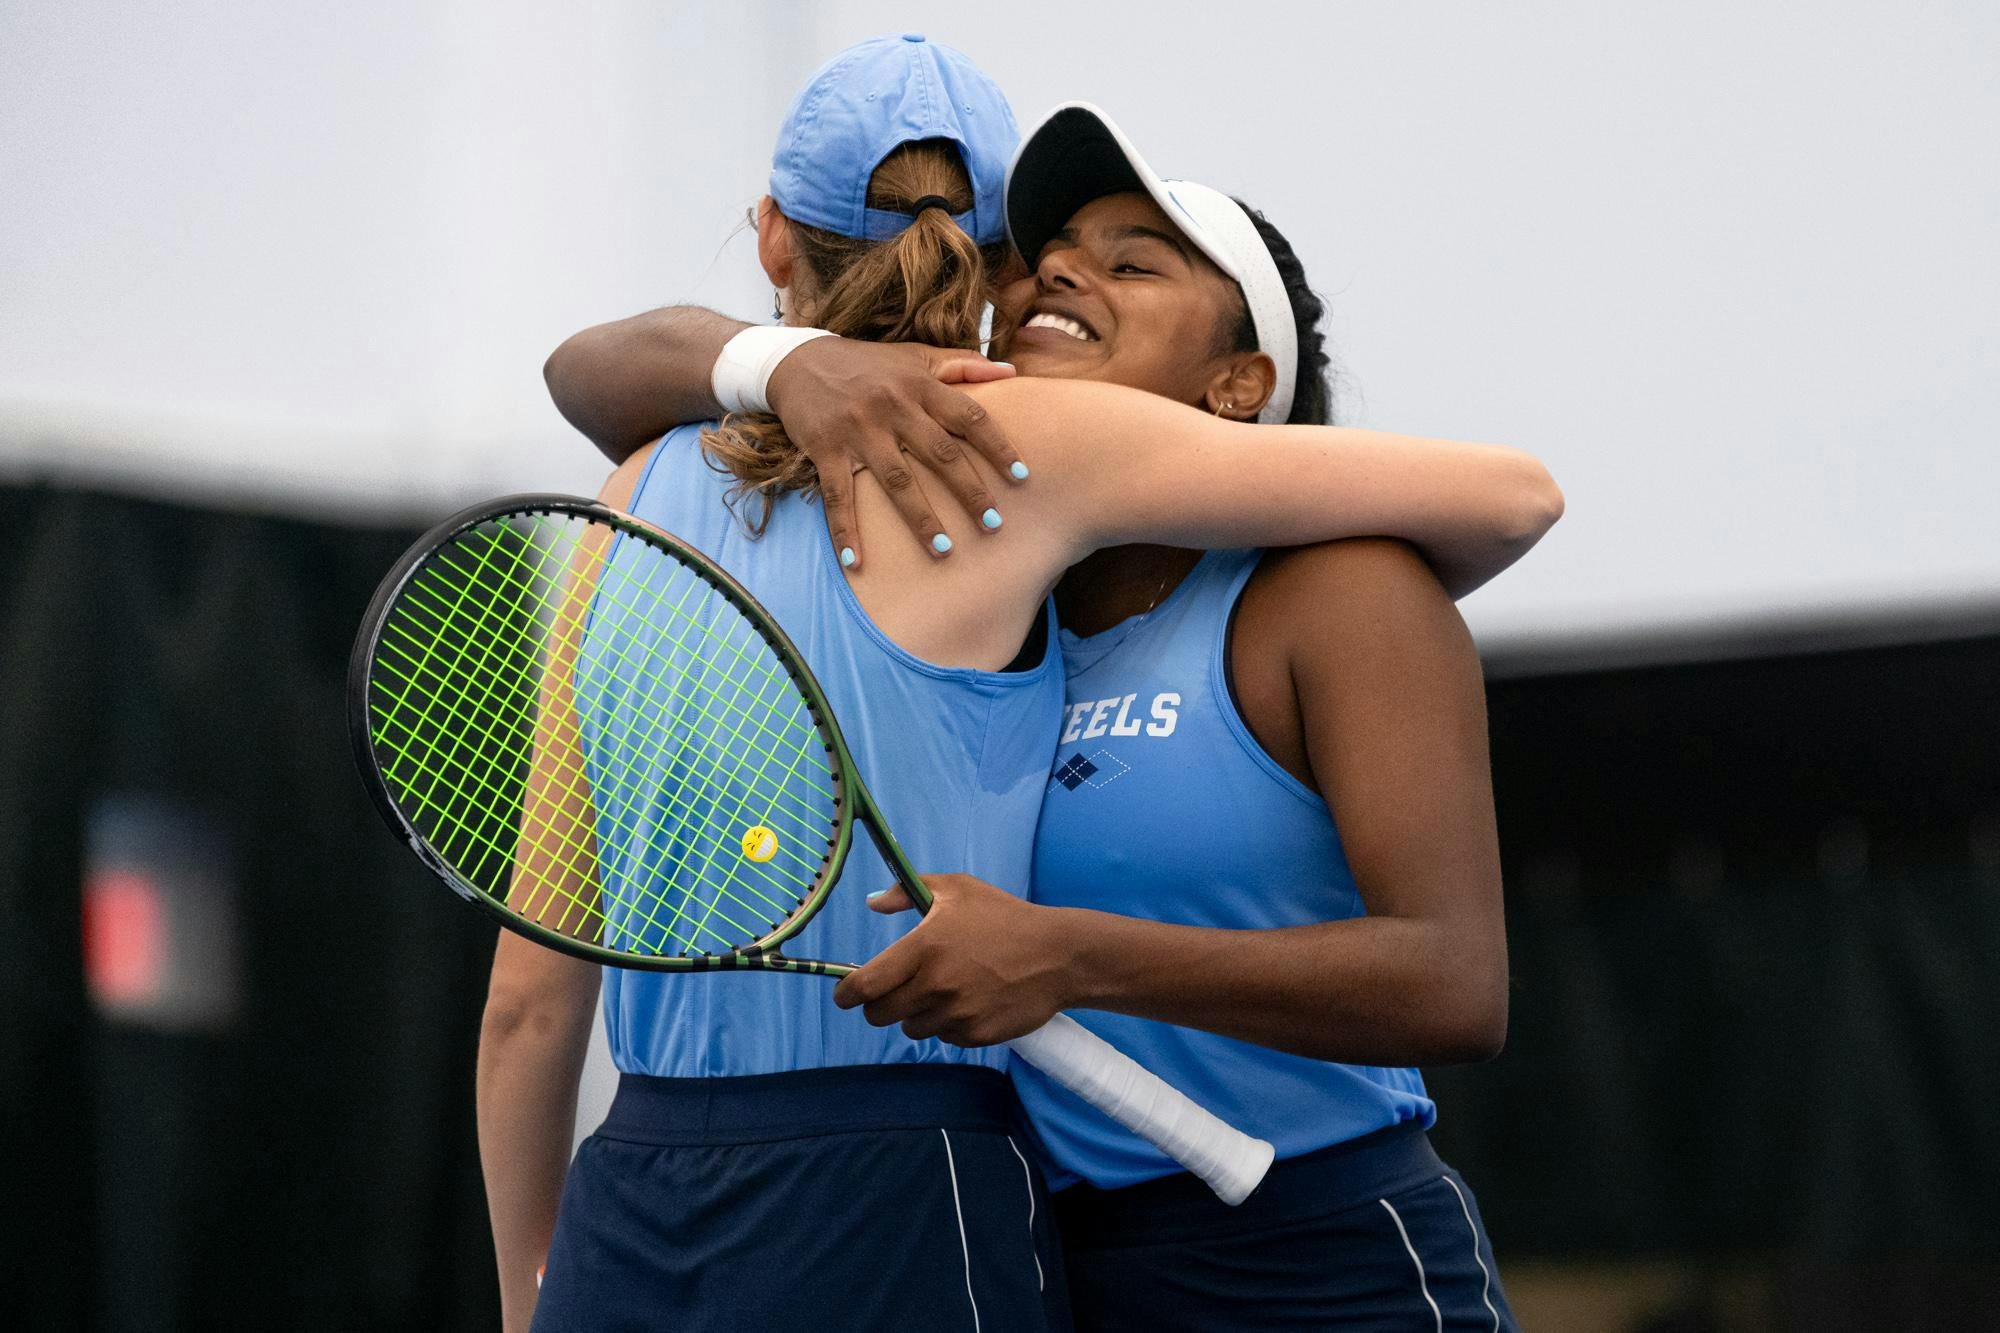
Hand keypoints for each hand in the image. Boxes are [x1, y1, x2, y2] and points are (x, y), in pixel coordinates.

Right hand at [765, 339, 1027, 568]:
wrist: (798, 360)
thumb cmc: (867, 364)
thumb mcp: (915, 357)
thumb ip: (962, 365)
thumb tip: (1012, 371)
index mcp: (920, 385)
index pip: (969, 415)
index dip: (998, 446)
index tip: (1022, 476)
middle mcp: (893, 407)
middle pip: (940, 454)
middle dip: (970, 491)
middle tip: (995, 526)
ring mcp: (858, 430)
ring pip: (896, 480)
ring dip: (921, 518)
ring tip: (945, 551)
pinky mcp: (826, 450)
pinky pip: (839, 496)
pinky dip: (845, 530)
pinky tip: (855, 562)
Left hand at [831, 874, 1073, 1046]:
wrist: (1058, 955)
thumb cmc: (1004, 916)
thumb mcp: (958, 888)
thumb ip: (908, 891)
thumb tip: (873, 902)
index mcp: (922, 949)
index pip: (864, 986)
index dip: (847, 994)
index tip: (846, 994)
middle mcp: (934, 986)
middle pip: (881, 1014)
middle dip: (880, 1005)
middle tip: (896, 991)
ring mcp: (956, 1014)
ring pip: (912, 1028)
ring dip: (918, 1014)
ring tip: (945, 990)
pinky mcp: (976, 1035)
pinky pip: (945, 1038)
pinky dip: (948, 1025)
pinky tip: (969, 1002)